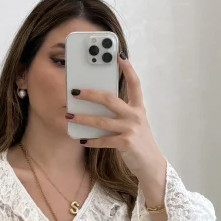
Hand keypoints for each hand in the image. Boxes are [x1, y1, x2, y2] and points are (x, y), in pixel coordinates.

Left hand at [68, 56, 165, 185]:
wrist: (151, 164)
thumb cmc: (139, 141)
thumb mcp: (135, 123)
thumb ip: (121, 112)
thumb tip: (97, 103)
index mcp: (138, 108)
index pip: (135, 84)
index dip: (128, 70)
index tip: (119, 56)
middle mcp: (136, 116)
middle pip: (110, 99)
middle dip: (90, 94)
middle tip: (75, 91)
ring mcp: (131, 129)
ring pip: (102, 121)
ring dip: (83, 118)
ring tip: (69, 115)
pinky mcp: (126, 143)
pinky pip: (103, 140)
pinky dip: (91, 140)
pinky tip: (81, 139)